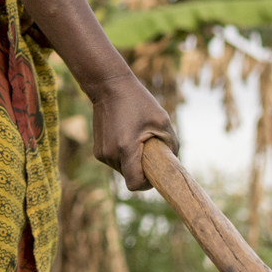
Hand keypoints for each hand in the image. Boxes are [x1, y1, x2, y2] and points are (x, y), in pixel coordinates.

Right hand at [92, 76, 175, 190]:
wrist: (110, 87)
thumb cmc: (139, 102)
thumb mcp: (162, 121)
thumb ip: (171, 146)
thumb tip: (173, 163)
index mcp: (126, 148)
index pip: (134, 184)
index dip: (146, 184)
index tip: (154, 173)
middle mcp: (110, 154)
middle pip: (129, 177)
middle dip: (141, 170)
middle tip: (150, 152)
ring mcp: (102, 153)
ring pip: (122, 170)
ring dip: (132, 163)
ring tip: (137, 140)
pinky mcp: (98, 151)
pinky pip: (115, 162)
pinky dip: (124, 157)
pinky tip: (127, 138)